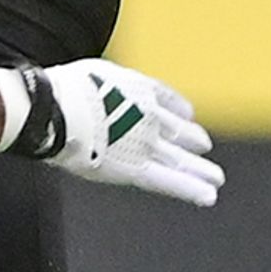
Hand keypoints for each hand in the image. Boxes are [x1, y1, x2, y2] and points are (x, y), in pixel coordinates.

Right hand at [0, 60, 225, 209]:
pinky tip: (207, 196)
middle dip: (191, 140)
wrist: (55, 109)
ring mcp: (144, 142)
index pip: (164, 101)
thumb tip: (94, 94)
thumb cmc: (62, 92)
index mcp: (136, 89)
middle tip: (203, 146)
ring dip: (198, 169)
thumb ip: (105, 88)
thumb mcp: (93, 75)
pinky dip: (189, 189)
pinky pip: (167, 180)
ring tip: (215, 179)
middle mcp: (146, 115)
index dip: (177, 111)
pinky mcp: (135, 167)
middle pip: (175, 131)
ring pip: (177, 158)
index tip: (188, 117)